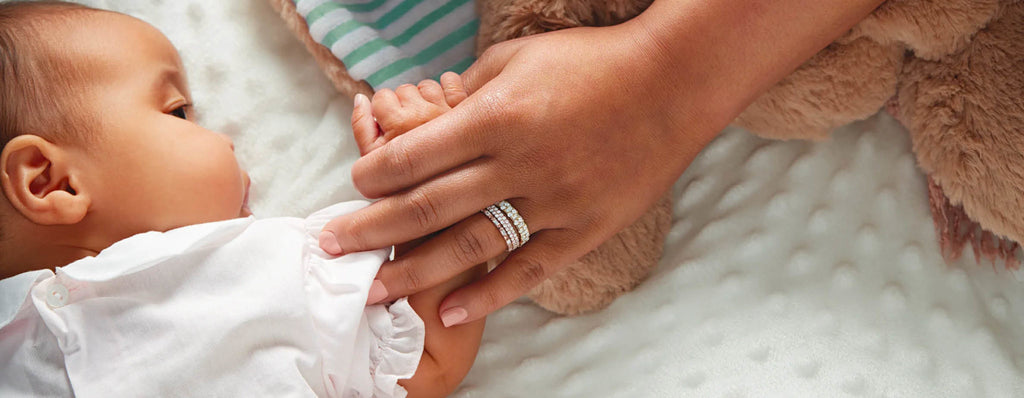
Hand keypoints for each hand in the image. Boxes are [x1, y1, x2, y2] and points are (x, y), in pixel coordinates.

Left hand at [320, 21, 726, 325]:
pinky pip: (528, 270)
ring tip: (372, 291)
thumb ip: (465, 95)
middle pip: (427, 207)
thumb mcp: (516, 59)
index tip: (354, 184)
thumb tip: (421, 124)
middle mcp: (519, 164)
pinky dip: (487, 295)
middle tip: (330, 248)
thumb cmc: (590, 63)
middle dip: (370, 229)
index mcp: (496, 117)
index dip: (373, 174)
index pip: (414, 157)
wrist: (671, 83)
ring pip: (469, 246)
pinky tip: (448, 313)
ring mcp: (554, 202)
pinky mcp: (585, 229)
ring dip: (413, 271)